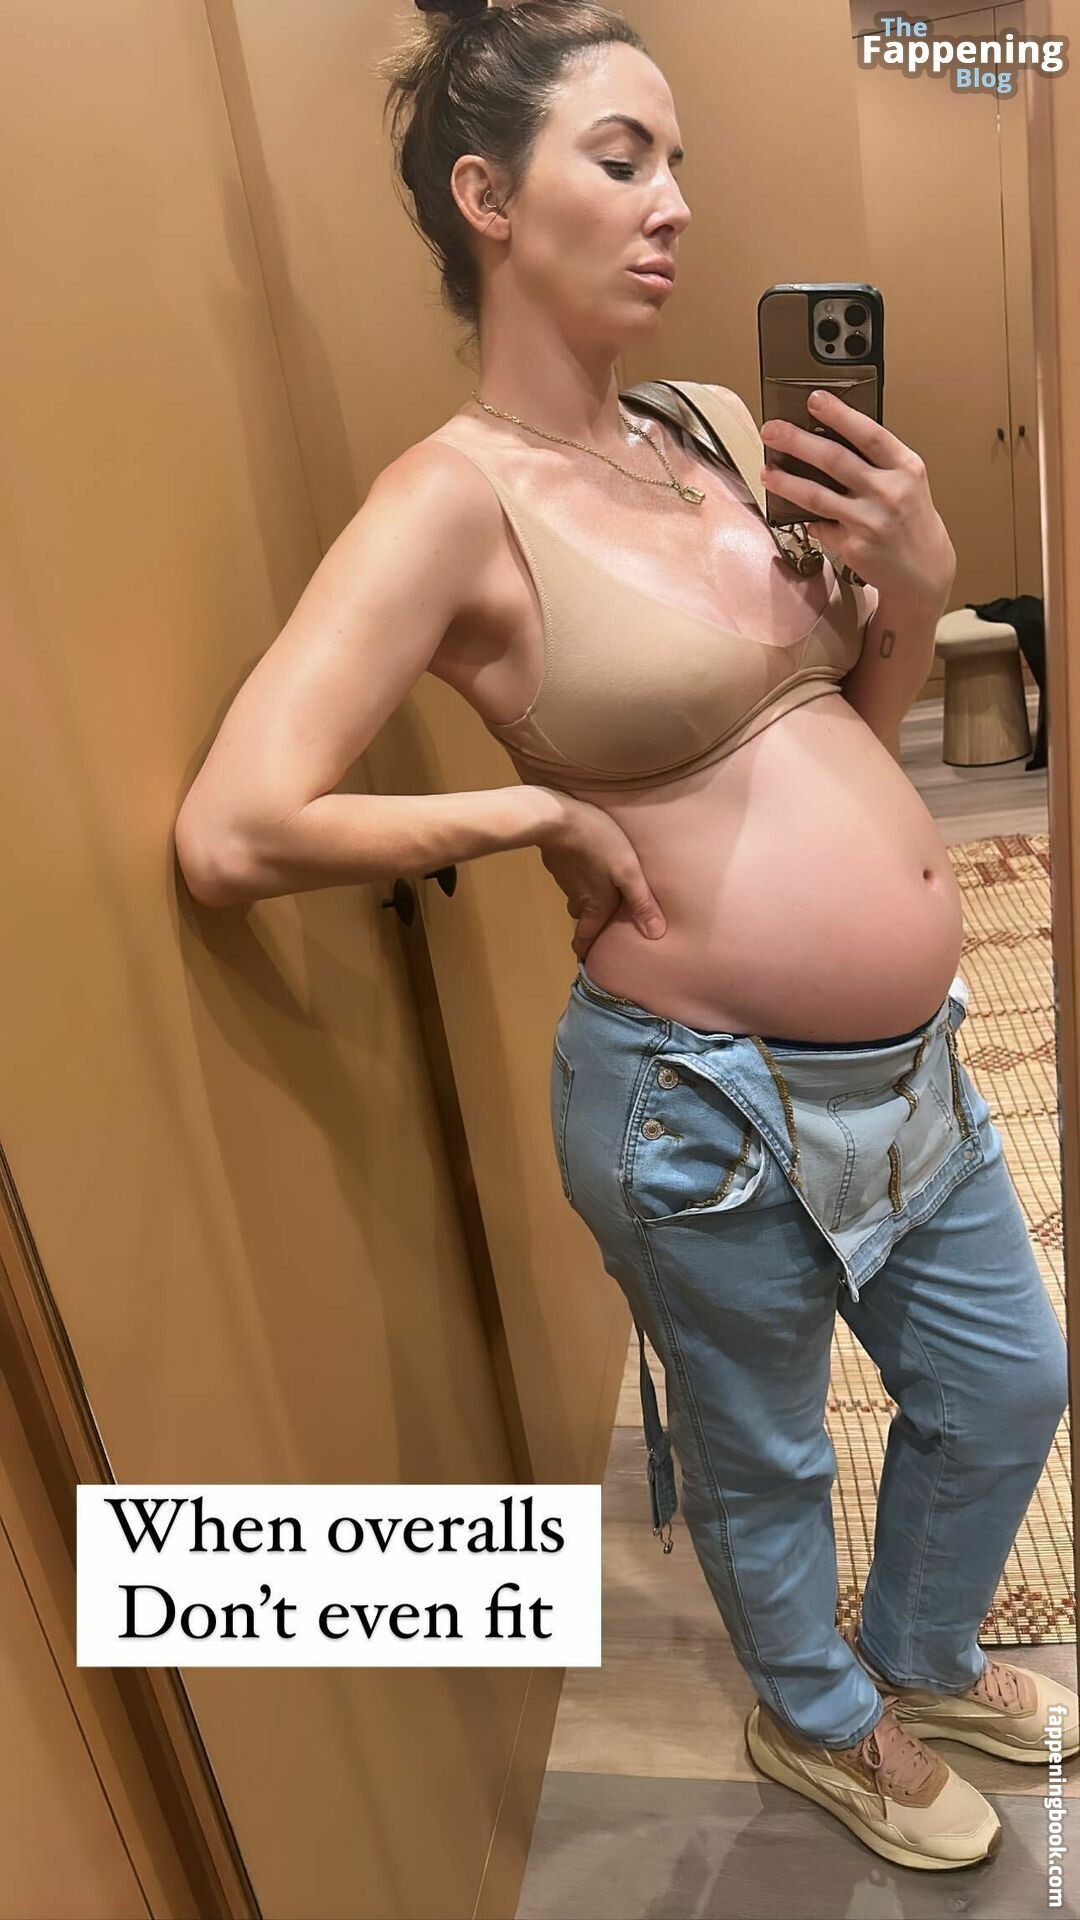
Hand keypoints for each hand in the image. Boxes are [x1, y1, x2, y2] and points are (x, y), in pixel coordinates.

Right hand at [536, 790, 666, 958]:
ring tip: (600, 887)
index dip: (585, 951)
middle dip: (590, 921)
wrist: (558, 818)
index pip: (584, 938)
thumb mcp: (628, 872)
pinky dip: (578, 875)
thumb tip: (655, 935)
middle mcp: (576, 897)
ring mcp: (563, 879)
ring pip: (576, 894)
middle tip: (603, 919)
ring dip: (586, 895)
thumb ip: (642, 902)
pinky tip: (586, 861)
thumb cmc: (599, 845)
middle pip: (582, 916)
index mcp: (594, 905)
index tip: (586, 960)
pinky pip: (570, 875)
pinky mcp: (557, 861)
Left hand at [759, 391, 954, 610]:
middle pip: (834, 459)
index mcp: (905, 468)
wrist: (924, 570)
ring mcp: (871, 521)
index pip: (868, 433)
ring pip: (817, 495)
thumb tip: (826, 438)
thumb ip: (876, 461)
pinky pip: (820, 526)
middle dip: (797, 441)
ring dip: (786, 481)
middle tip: (772, 430)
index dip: (839, 414)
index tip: (814, 399)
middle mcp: (890, 492)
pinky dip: (808, 519)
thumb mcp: (907, 481)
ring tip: (767, 471)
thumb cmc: (910, 520)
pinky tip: (797, 513)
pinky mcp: (854, 547)